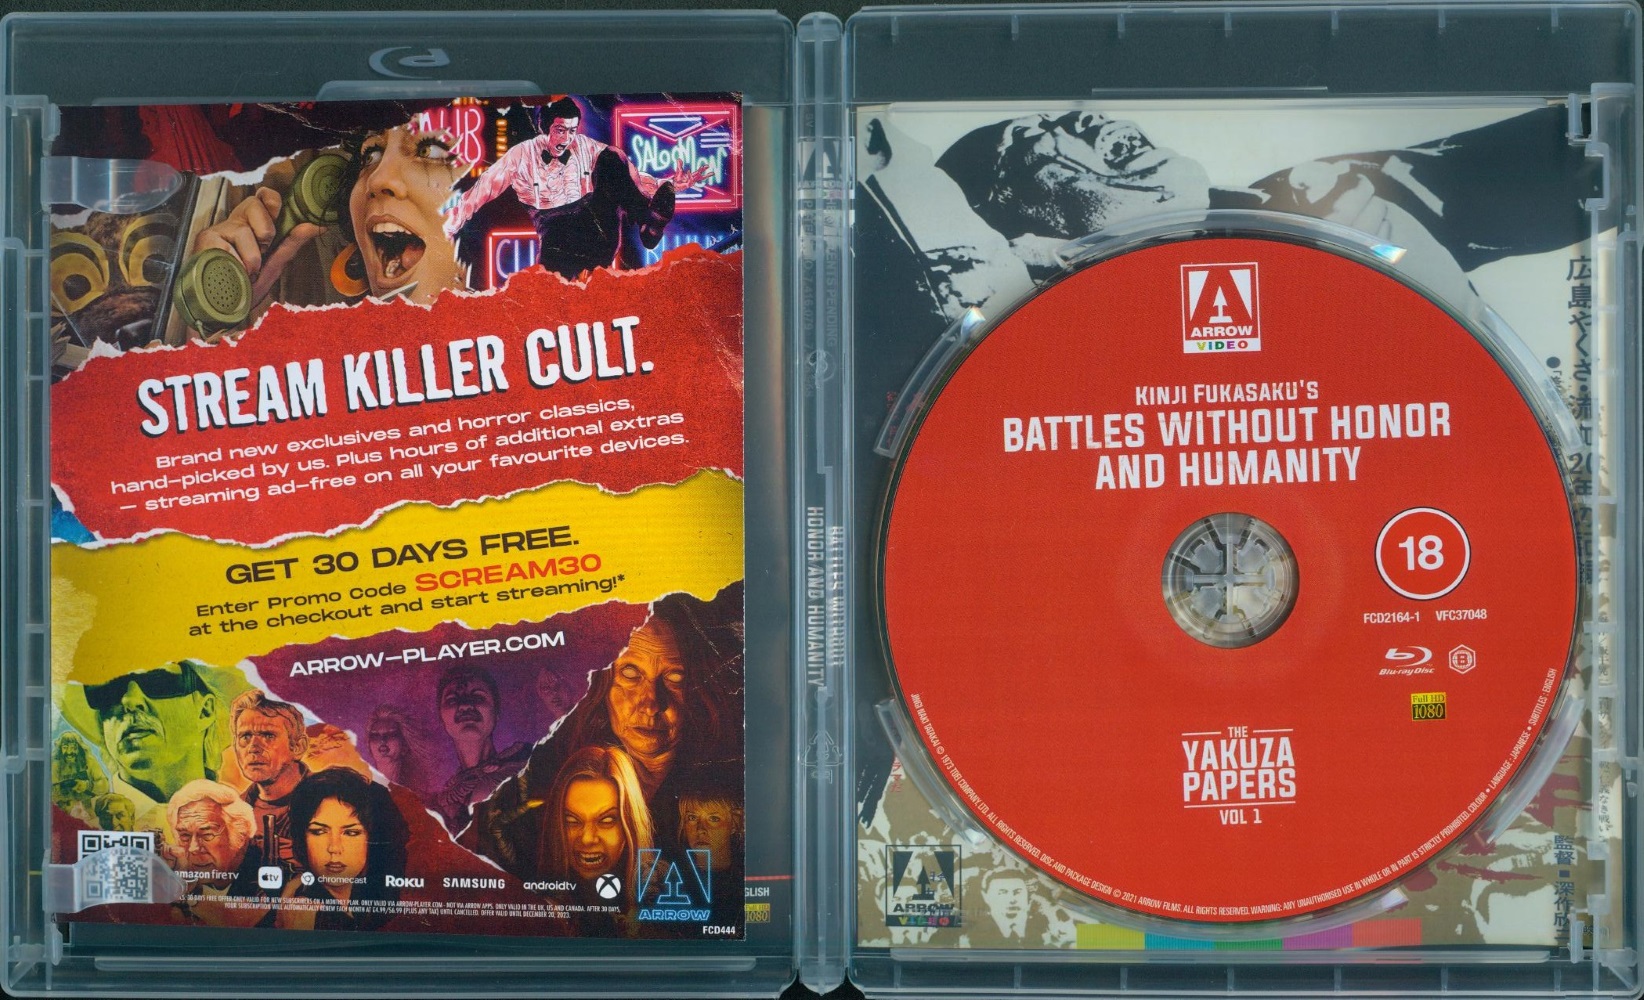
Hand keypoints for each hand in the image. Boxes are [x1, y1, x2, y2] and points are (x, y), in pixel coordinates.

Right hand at [192, 187, 322, 303]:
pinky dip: (235, 266)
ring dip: (251, 260)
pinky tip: (230, 272)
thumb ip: (293, 243)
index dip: (273, 202)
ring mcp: (217, 230)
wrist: (224, 310)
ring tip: (245, 271)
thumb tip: (318, 225)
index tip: (277, 220)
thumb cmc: (247, 285)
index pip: (264, 196)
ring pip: (244, 232)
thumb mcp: (274, 264)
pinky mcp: (204, 241)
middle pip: (254, 203)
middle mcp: (234, 222)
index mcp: (252, 224)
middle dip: (265, 232)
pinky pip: (228, 248)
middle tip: (260, 252)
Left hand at [668, 162, 715, 189]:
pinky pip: (689, 179)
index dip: (703, 169)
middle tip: (713, 173)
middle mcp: (692, 180)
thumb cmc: (677, 179)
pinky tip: (688, 170)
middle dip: (707, 175)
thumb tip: (679, 159)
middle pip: (701, 177)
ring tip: (702, 168)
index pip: (699, 172)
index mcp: (692, 176)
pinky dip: (689, 175)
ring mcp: (691, 182)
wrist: (674, 185)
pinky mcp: (688, 185)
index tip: (708, 165)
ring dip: (699, 173)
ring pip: (697, 178)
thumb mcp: (679, 171)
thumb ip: (680, 165)